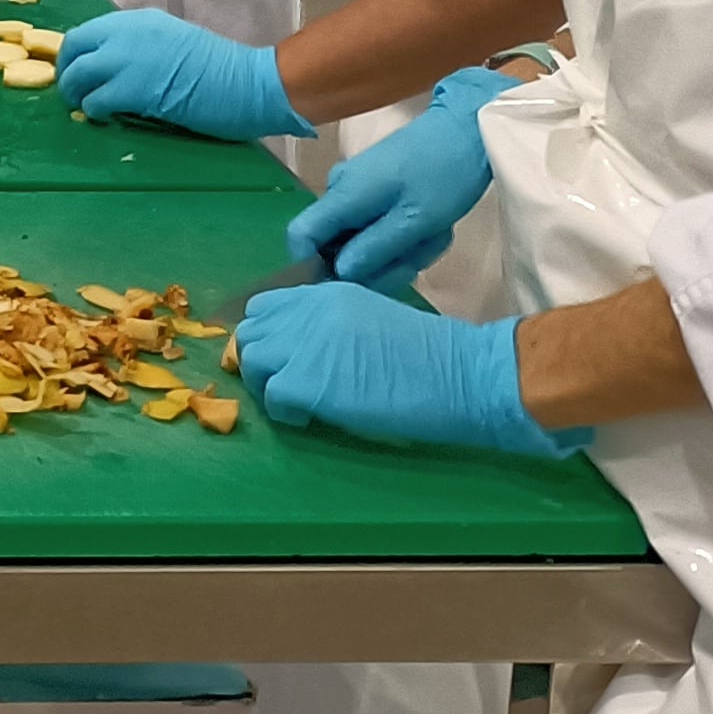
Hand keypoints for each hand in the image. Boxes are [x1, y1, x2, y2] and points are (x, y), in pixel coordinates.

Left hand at [58, 9, 310, 140]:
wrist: (245, 83)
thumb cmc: (218, 69)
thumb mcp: (172, 42)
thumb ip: (141, 46)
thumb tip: (115, 63)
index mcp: (138, 20)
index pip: (87, 31)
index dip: (76, 54)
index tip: (77, 70)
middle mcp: (127, 33)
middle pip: (74, 48)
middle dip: (67, 71)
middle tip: (72, 91)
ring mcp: (128, 59)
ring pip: (78, 74)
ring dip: (75, 93)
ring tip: (86, 106)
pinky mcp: (133, 89)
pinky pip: (95, 100)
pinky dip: (94, 110)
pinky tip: (104, 117)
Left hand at [235, 286, 587, 457]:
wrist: (462, 374)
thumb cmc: (432, 356)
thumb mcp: (372, 319)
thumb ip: (333, 325)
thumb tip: (305, 350)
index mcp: (326, 294)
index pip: (266, 307)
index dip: (269, 334)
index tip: (284, 358)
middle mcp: (307, 312)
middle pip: (250, 332)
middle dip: (260, 359)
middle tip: (285, 384)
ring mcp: (304, 345)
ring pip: (252, 362)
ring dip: (268, 385)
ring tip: (298, 402)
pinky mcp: (307, 382)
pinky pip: (273, 397)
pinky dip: (285, 412)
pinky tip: (311, 418)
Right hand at [287, 68, 509, 291]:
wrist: (467, 129)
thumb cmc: (444, 174)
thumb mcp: (415, 221)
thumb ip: (374, 249)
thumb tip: (339, 273)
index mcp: (343, 195)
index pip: (300, 235)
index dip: (315, 266)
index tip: (353, 282)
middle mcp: (340, 190)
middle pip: (336, 244)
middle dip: (378, 261)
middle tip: (417, 261)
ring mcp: (356, 187)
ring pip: (361, 237)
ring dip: (398, 249)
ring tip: (432, 239)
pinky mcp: (373, 187)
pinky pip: (375, 224)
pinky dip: (402, 233)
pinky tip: (430, 229)